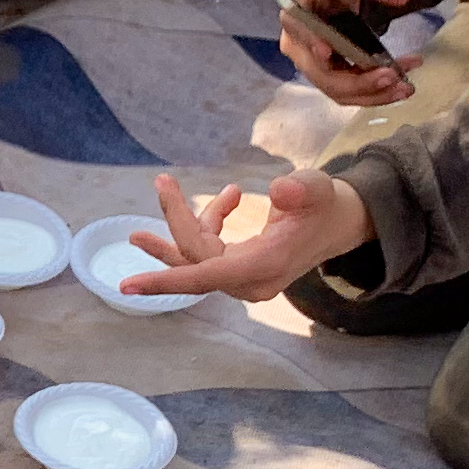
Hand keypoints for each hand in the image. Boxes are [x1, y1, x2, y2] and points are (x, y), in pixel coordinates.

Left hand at [118, 168, 374, 301]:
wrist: (341, 224)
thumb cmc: (327, 204)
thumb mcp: (318, 189)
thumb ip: (301, 189)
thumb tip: (279, 190)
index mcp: (263, 266)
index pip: (204, 277)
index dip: (165, 281)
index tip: (127, 287)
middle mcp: (250, 281)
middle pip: (195, 257)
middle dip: (177, 219)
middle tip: (164, 181)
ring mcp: (245, 279)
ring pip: (197, 256)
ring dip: (184, 222)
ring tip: (166, 184)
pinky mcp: (241, 270)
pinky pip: (208, 252)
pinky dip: (209, 222)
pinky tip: (227, 198)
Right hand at [282, 0, 416, 106]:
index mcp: (295, 15)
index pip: (301, 35)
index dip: (313, 45)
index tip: (329, 52)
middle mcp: (298, 45)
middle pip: (322, 75)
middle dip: (358, 82)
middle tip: (393, 76)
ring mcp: (313, 63)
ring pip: (337, 90)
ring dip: (371, 94)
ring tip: (405, 86)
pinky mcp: (330, 72)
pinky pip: (348, 90)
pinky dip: (373, 92)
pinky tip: (399, 85)